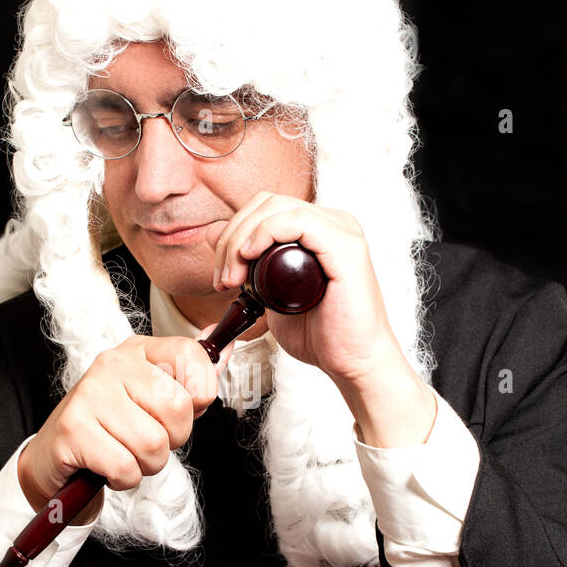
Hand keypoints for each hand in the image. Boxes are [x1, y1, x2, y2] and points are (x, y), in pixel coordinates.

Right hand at [17, 334, 230, 512]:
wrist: (54, 457)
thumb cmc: (113, 428)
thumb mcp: (152, 398)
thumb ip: (191, 379)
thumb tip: (227, 348)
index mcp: (139, 351)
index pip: (192, 355)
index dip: (200, 394)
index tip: (181, 411)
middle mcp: (113, 364)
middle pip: (178, 407)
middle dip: (173, 439)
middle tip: (148, 441)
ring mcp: (90, 394)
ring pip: (154, 444)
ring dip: (147, 464)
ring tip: (126, 454)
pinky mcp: (73, 429)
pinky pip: (125, 467)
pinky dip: (124, 478)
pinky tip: (107, 467)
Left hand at [211, 191, 435, 445]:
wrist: (353, 363)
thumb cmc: (321, 335)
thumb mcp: (270, 294)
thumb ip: (247, 265)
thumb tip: (213, 236)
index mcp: (318, 230)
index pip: (265, 208)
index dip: (233, 232)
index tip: (221, 273)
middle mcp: (333, 223)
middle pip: (267, 203)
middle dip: (232, 236)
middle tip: (223, 278)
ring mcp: (342, 232)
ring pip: (277, 208)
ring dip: (242, 238)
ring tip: (232, 277)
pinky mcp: (346, 246)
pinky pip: (298, 221)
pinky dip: (266, 232)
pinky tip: (250, 255)